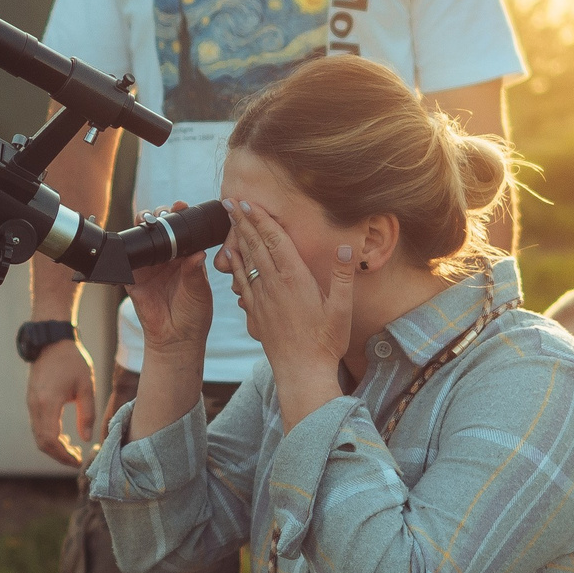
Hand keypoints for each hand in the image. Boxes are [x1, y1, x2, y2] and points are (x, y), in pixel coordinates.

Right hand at [26, 337, 96, 467]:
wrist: (51, 341)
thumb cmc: (72, 361)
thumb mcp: (86, 386)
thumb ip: (87, 414)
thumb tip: (86, 438)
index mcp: (49, 403)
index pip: (51, 439)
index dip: (63, 455)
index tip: (77, 460)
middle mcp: (35, 406)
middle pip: (42, 442)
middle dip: (58, 456)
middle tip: (76, 460)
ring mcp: (31, 404)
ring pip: (38, 436)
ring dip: (53, 447)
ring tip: (72, 450)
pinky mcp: (31, 402)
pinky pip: (37, 426)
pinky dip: (48, 437)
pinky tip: (64, 438)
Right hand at [128, 203, 213, 354]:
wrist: (177, 339)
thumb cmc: (194, 314)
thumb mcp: (199, 290)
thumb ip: (195, 272)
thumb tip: (197, 253)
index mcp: (185, 257)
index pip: (182, 230)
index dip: (180, 216)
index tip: (181, 206)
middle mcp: (167, 259)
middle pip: (159, 228)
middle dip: (158, 215)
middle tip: (162, 212)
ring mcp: (149, 268)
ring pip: (141, 239)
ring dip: (140, 226)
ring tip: (145, 220)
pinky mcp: (133, 279)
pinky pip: (125, 262)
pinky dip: (124, 251)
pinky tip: (128, 243)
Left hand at [222, 199, 352, 427]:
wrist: (301, 372)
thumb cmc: (326, 341)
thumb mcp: (342, 308)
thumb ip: (344, 275)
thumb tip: (346, 245)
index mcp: (295, 279)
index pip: (276, 240)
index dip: (262, 219)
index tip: (249, 201)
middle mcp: (274, 284)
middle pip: (256, 245)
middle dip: (243, 220)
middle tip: (230, 200)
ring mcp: (262, 298)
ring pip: (246, 260)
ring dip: (236, 237)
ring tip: (227, 218)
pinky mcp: (255, 311)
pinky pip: (242, 282)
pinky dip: (235, 265)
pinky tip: (229, 255)